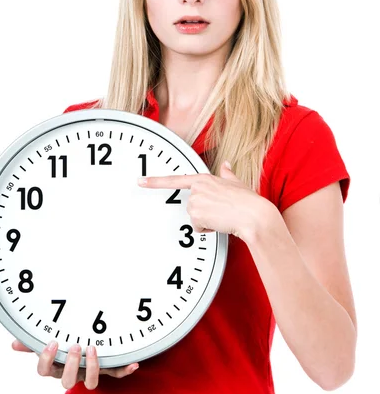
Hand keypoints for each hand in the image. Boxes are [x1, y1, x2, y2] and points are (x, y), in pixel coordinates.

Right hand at [11, 339, 138, 389]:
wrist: (88, 347)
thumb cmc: (65, 345)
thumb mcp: (49, 342)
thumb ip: (33, 342)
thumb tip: (14, 343)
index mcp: (57, 366)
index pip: (45, 371)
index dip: (47, 360)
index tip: (53, 342)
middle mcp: (73, 373)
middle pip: (67, 381)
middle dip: (72, 364)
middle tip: (76, 346)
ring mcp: (90, 373)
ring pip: (90, 383)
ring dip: (93, 367)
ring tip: (94, 349)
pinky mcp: (107, 370)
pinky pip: (117, 374)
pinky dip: (125, 370)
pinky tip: (133, 364)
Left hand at [137, 160, 274, 244]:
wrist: (254, 215)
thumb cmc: (248, 201)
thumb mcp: (237, 183)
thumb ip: (228, 174)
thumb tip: (226, 165)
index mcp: (204, 178)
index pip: (175, 180)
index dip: (155, 181)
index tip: (140, 182)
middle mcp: (197, 188)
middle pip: (191, 206)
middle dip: (204, 212)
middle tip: (221, 210)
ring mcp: (195, 201)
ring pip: (194, 217)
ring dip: (207, 221)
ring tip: (222, 216)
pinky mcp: (196, 215)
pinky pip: (197, 227)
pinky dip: (208, 228)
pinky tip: (220, 223)